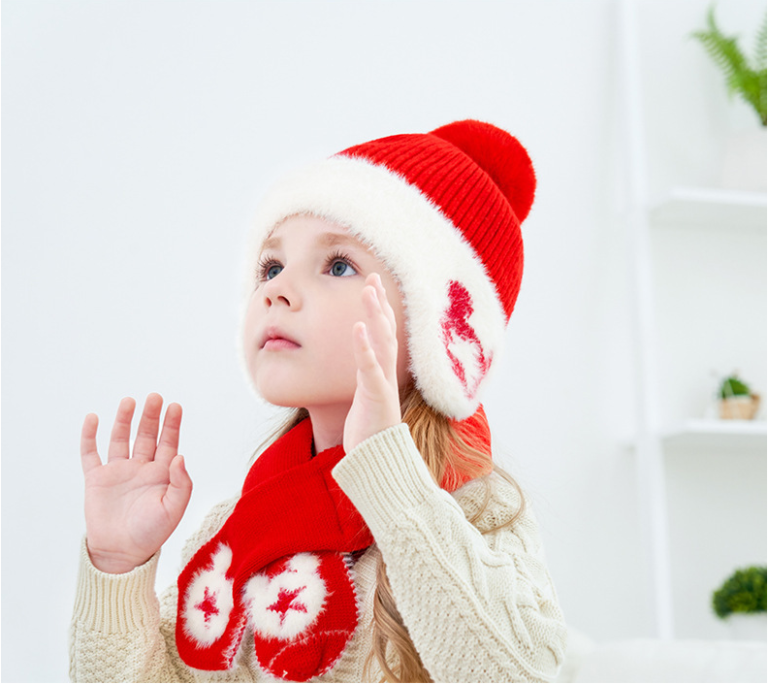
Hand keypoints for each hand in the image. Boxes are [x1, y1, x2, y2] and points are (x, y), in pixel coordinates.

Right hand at [80, 393, 192, 573]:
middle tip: (155, 397)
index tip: (175, 406)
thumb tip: (179, 455)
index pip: (168, 443)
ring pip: (120, 439)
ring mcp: (118, 472)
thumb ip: (181, 483)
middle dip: (150, 416)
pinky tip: (93, 419)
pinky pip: (91, 454)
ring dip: (124, 420)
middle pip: (146, 436)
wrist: (121, 553)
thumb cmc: (151, 533)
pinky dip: (90, 436)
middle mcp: (141, 468)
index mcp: (162, 474)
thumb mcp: (173, 509)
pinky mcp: (97, 479)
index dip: (172, 425)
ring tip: (129, 401)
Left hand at [343, 273, 401, 453]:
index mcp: (382, 374)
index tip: (373, 286)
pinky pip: (371, 367)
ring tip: (369, 290)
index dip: (380, 310)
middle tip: (373, 277)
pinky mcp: (377, 396)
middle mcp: (386, 374)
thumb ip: (362, 384)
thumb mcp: (364, 402)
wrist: (378, 463)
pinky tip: (359, 327)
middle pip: (386, 331)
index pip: (384, 335)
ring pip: (382, 342)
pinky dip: (365, 346)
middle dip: (379, 303)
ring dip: (375, 314)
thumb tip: (357, 372)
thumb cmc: (369, 435)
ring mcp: (383, 383)